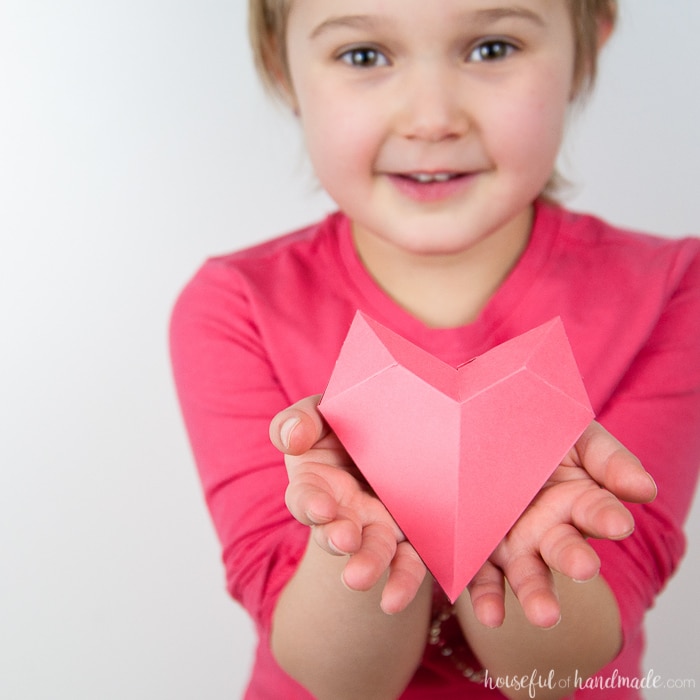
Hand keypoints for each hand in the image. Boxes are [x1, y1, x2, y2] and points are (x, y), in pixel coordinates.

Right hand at [270, 395, 426, 613]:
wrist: (396, 432)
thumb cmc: (350, 420)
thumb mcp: (321, 414)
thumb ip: (299, 420)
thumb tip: (292, 440)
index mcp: (317, 483)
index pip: (305, 498)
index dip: (310, 504)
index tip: (321, 507)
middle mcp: (344, 511)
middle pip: (335, 533)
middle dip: (337, 539)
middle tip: (344, 540)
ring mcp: (377, 526)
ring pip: (372, 552)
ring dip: (368, 564)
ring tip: (361, 578)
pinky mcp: (410, 537)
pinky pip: (407, 563)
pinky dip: (402, 580)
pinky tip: (395, 597)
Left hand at [466, 421, 657, 628]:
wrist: (480, 430)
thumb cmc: (537, 436)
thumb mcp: (574, 436)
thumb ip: (608, 459)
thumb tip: (645, 489)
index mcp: (577, 499)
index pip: (597, 509)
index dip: (606, 515)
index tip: (617, 523)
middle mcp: (548, 528)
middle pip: (565, 548)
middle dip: (574, 559)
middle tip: (584, 568)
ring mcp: (515, 544)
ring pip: (527, 573)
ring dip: (535, 594)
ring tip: (544, 614)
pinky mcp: (480, 554)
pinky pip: (482, 578)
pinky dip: (486, 597)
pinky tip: (491, 616)